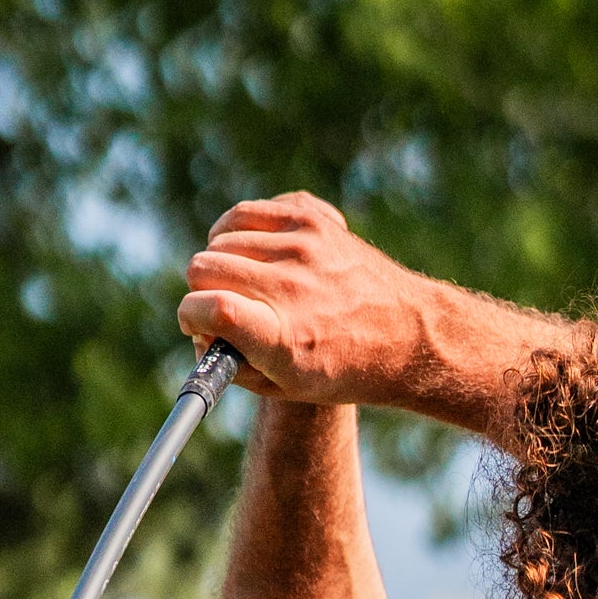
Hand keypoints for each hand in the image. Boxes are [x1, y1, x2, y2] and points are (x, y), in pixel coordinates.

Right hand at [179, 191, 593, 446]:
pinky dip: (239, 231)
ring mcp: (302, 244)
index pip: (213, 308)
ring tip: (240, 283)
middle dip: (201, 291)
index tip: (195, 324)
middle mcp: (293, 286)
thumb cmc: (341, 368)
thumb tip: (198, 332)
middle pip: (204, 268)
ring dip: (220, 262)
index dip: (191, 315)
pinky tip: (254, 254)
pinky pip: (246, 212)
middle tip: (220, 308)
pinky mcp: (311, 216)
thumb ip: (232, 362)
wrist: (406, 334)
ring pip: (220, 238)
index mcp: (284, 338)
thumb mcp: (285, 386)